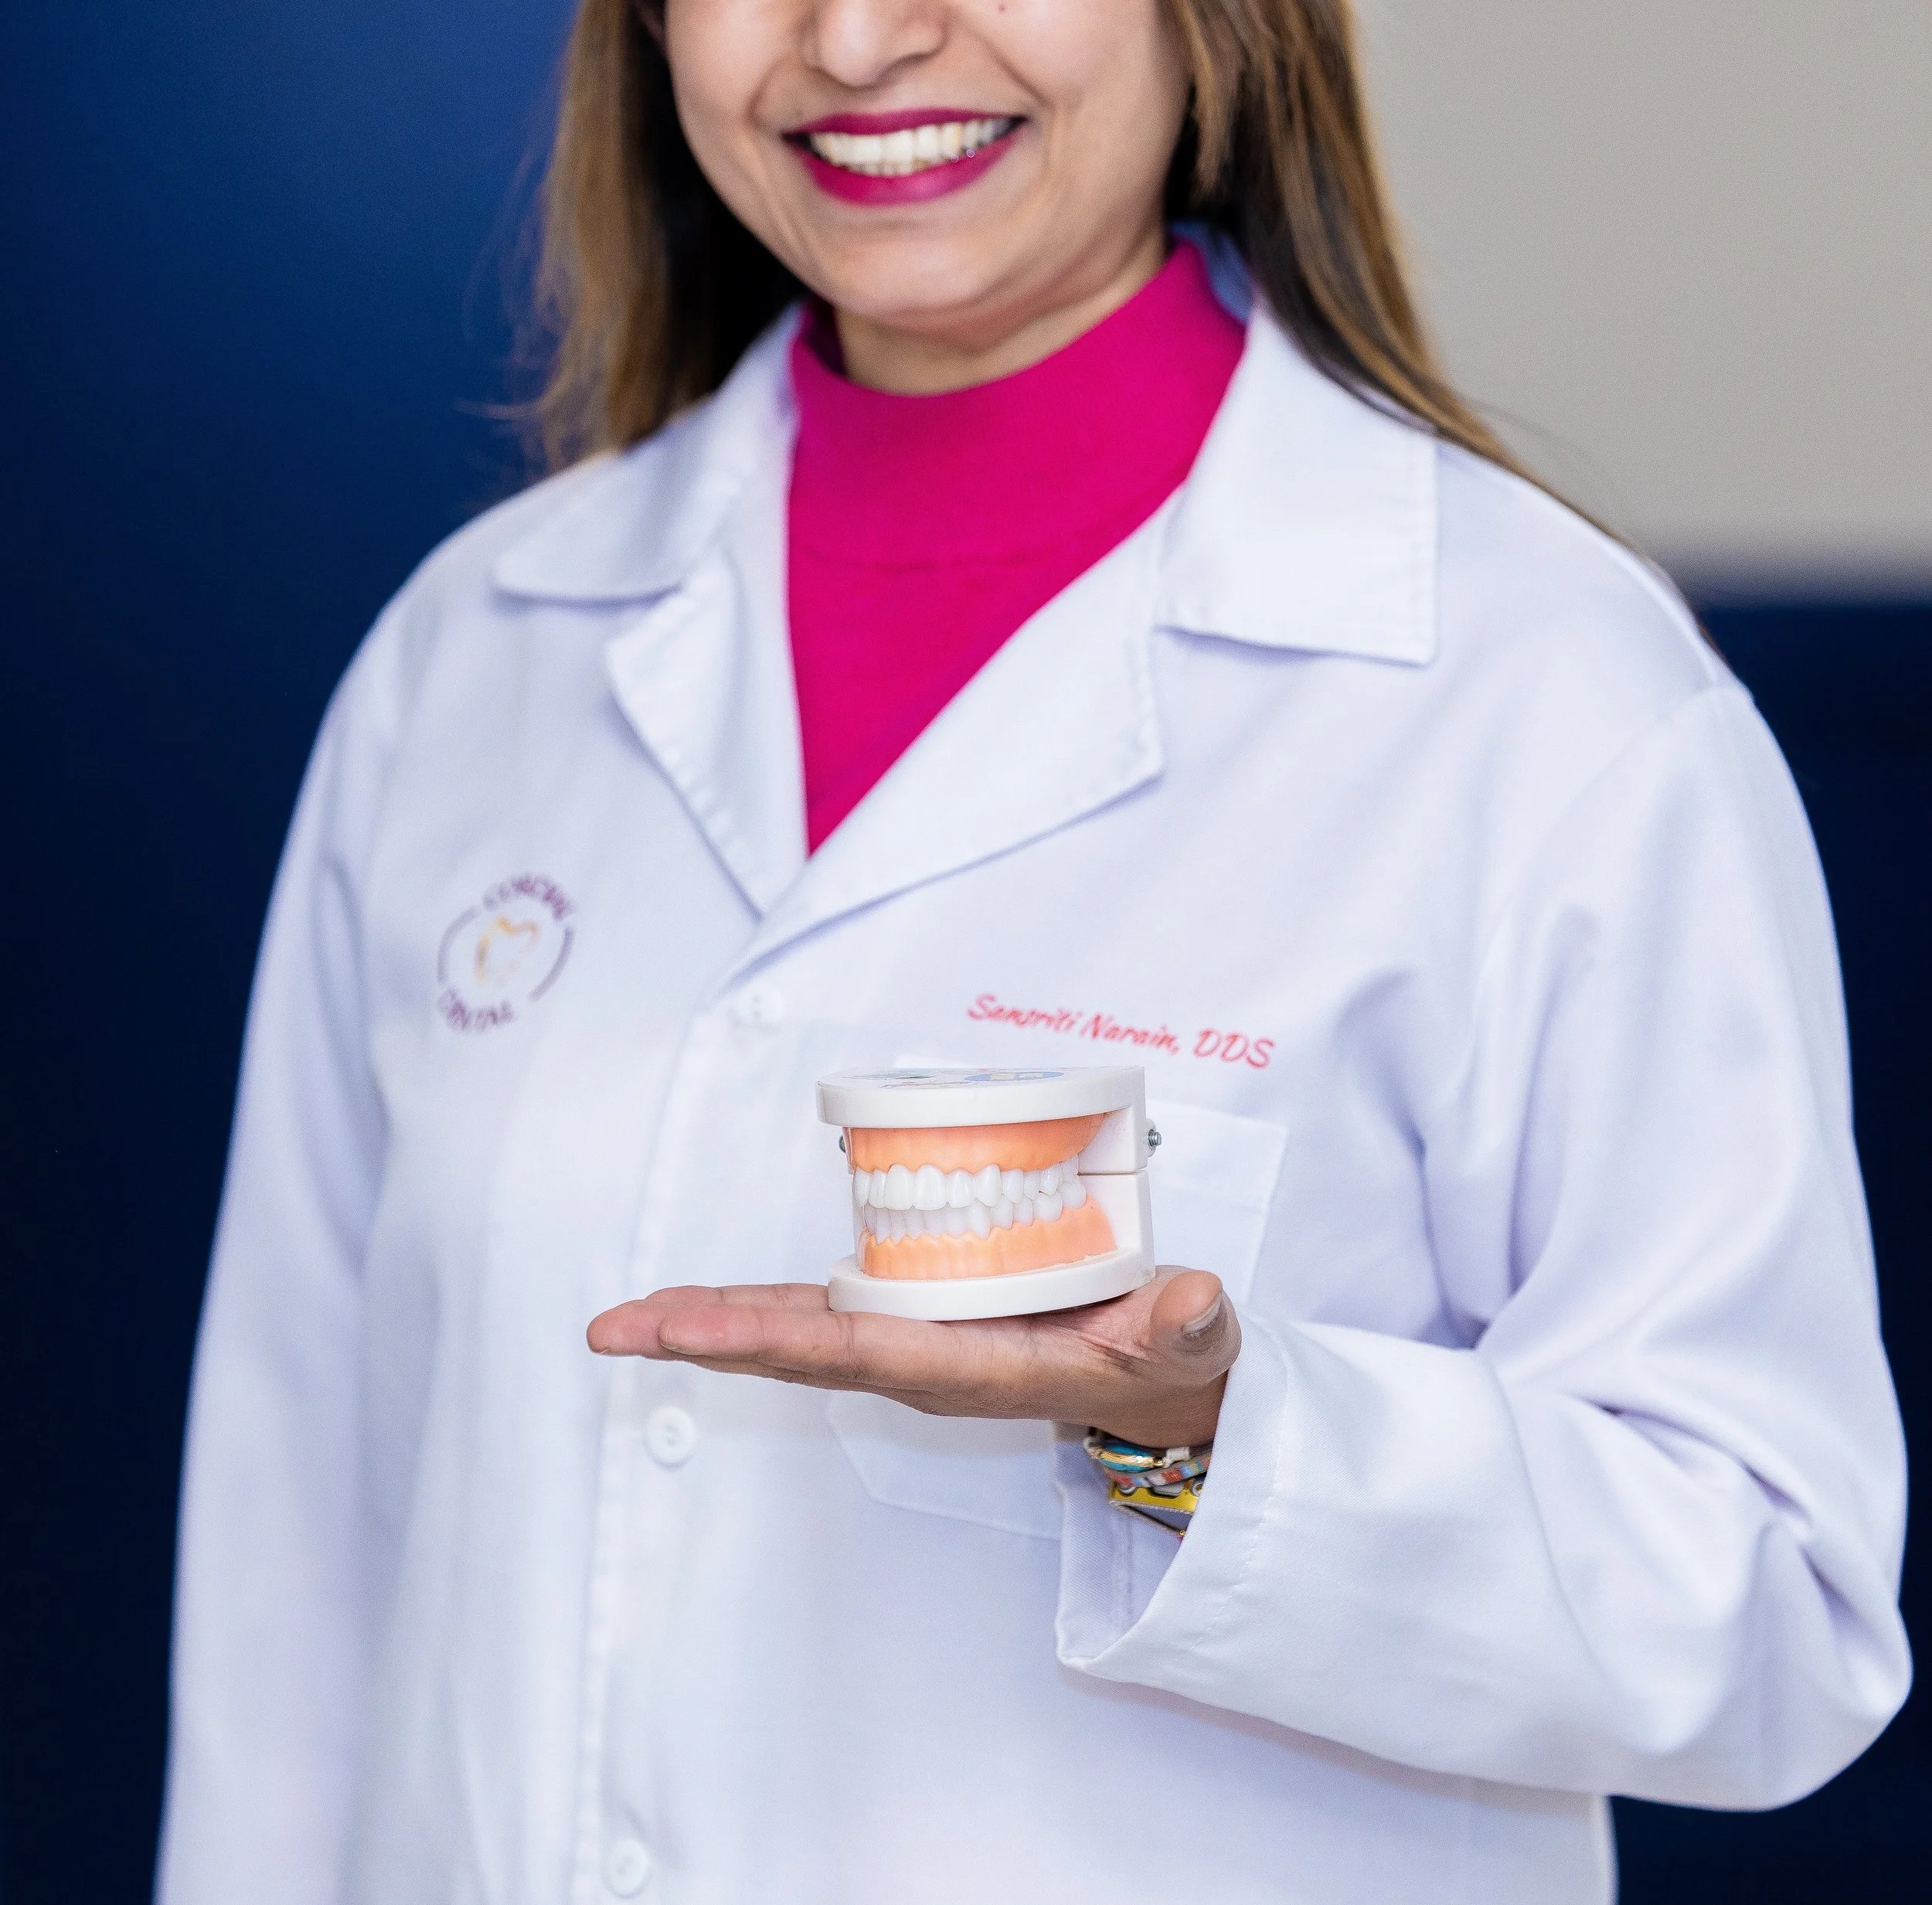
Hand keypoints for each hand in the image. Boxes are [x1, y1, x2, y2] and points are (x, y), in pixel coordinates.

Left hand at [587, 1268, 1237, 1447]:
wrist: (1157, 1389)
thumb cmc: (1163, 1359)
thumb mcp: (1186, 1342)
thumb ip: (1185, 1324)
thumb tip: (1192, 1302)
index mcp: (973, 1367)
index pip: (858, 1352)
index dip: (771, 1338)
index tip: (694, 1329)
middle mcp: (923, 1364)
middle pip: (797, 1351)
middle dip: (705, 1339)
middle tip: (613, 1330)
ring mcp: (910, 1347)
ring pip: (793, 1338)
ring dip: (712, 1326)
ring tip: (630, 1318)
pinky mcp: (912, 1326)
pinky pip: (818, 1319)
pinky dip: (754, 1310)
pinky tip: (704, 1304)